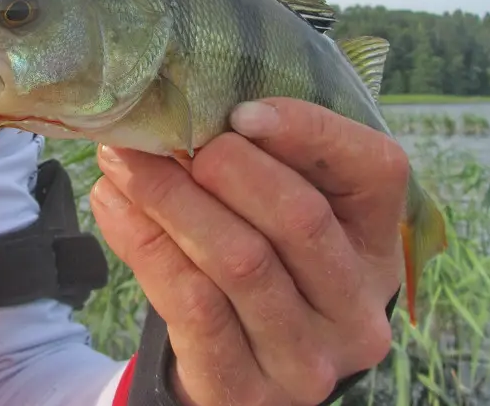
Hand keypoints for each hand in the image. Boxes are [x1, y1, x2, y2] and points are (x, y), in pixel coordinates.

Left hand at [90, 98, 404, 405]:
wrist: (232, 367)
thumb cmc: (259, 266)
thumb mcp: (279, 216)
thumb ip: (262, 166)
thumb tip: (190, 113)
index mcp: (377, 245)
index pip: (376, 170)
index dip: (309, 131)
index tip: (238, 111)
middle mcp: (357, 307)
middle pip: (299, 217)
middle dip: (224, 166)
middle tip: (164, 135)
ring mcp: (308, 360)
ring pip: (239, 261)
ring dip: (168, 197)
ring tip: (121, 160)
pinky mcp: (247, 392)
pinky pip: (192, 306)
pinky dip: (145, 244)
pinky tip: (112, 204)